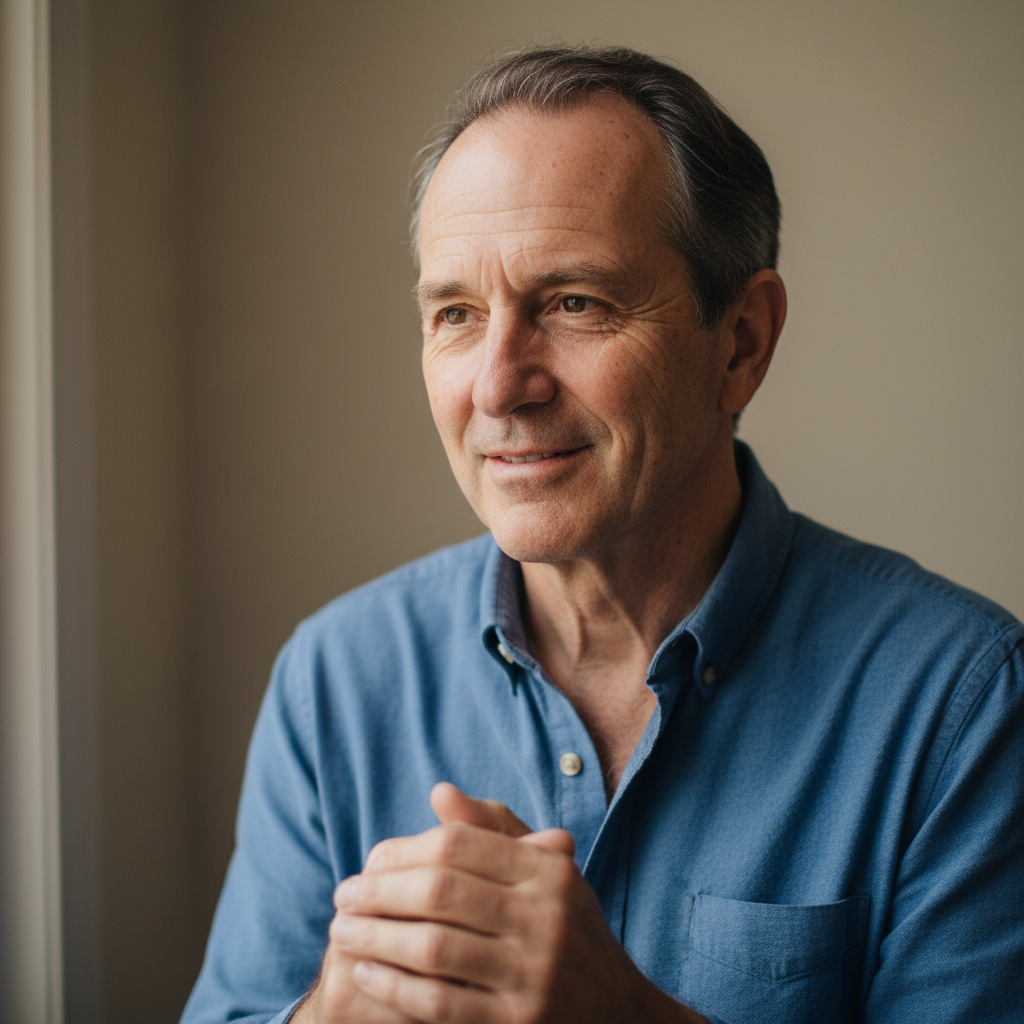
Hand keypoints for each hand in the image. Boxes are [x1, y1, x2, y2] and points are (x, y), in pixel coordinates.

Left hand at [329, 783, 702, 1022]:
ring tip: (342, 932)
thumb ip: (492, 831)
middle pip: (440, 891)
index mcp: (549, 871)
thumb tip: (439, 791)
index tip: (368, 860)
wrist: (618, 1015)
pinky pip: (439, 1004)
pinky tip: (366, 974)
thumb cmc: (565, 930)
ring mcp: (534, 976)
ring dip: (375, 938)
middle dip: (379, 892)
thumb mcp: (543, 873)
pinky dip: (394, 987)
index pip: (459, 845)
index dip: (404, 849)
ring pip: (434, 948)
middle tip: (342, 895)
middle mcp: (546, 918)